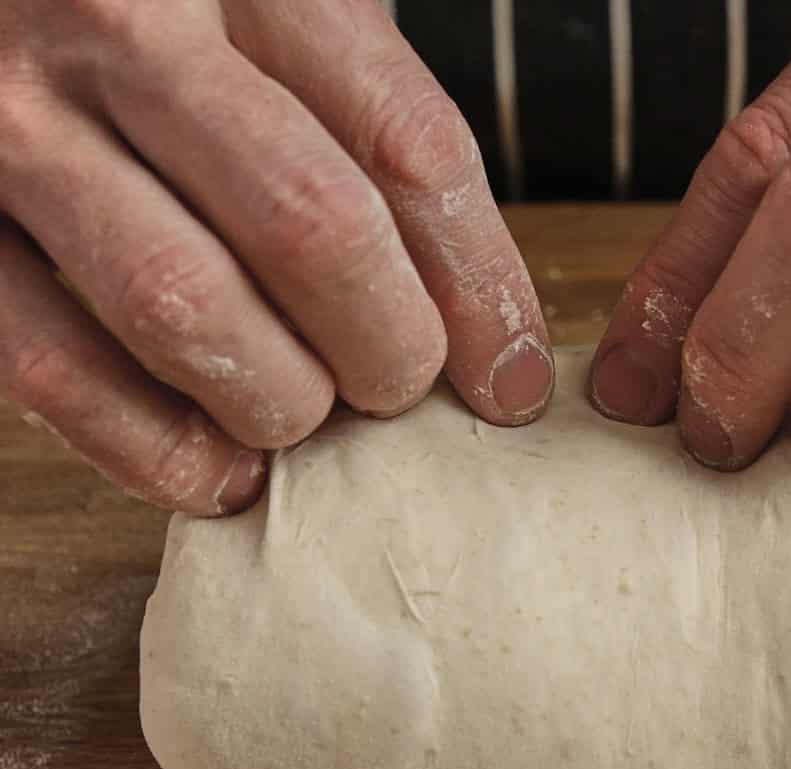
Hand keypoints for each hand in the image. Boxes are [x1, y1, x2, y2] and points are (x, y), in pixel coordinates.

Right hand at [0, 1, 550, 514]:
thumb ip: (364, 123)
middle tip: (397, 387)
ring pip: (187, 306)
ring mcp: (13, 126)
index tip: (510, 378)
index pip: (407, 149)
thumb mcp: (277, 7)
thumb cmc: (165, 7)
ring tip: (308, 418)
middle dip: (388, 351)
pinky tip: (220, 468)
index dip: (481, 290)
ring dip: (280, 403)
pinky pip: (59, 366)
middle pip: (313, 230)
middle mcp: (117, 22)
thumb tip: (481, 331)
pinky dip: (158, 446)